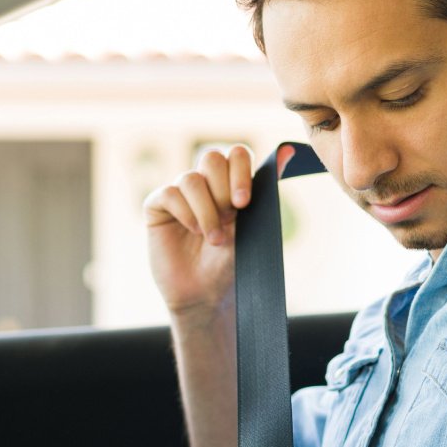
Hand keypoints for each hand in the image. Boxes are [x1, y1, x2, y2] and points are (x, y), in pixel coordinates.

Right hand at [143, 144, 295, 319]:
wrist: (205, 295)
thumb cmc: (229, 264)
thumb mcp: (253, 226)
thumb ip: (265, 188)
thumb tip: (289, 151)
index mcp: (229, 184)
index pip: (236, 154)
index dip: (240, 172)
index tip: (244, 203)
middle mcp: (203, 185)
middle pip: (211, 158)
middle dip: (222, 190)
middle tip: (229, 220)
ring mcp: (179, 194)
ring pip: (190, 179)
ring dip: (206, 210)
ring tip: (213, 238)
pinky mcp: (157, 207)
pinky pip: (169, 193)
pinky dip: (185, 213)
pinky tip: (192, 231)